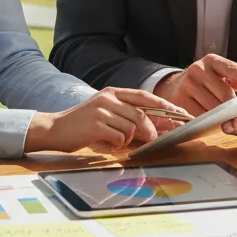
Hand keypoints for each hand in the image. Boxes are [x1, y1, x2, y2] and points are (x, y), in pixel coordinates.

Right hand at [25, 88, 184, 152]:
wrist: (55, 129)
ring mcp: (101, 110)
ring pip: (132, 126)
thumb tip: (155, 128)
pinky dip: (119, 143)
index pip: (145, 97)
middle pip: (141, 113)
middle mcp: (109, 98)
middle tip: (156, 138)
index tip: (181, 114)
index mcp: (114, 93)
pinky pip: (119, 136)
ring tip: (120, 141)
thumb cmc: (84, 124)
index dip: (164, 105)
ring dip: (131, 138)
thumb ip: (128, 117)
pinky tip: (110, 143)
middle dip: (153, 127)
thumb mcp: (106, 114)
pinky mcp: (95, 124)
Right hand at [154, 53, 236, 115]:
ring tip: (229, 120)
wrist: (172, 86)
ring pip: (213, 107)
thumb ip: (232, 79)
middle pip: (225, 93)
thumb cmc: (202, 82)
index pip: (232, 68)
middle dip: (235, 107)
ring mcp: (187, 85)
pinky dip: (208, 121)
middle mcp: (198, 69)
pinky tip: (212, 122)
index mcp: (211, 61)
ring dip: (223, 116)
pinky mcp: (179, 100)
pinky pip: (200, 116)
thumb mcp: (215, 73)